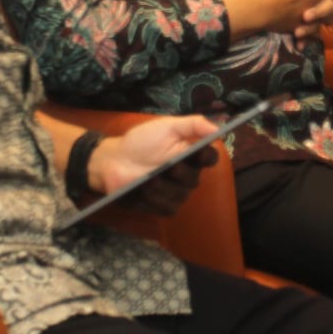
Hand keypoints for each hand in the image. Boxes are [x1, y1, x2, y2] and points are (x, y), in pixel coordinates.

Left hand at [92, 115, 220, 215]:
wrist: (114, 160)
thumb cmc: (141, 141)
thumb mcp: (167, 126)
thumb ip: (193, 125)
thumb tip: (218, 129)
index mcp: (191, 154)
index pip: (210, 158)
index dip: (208, 158)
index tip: (199, 155)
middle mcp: (187, 174)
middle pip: (195, 180)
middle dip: (181, 174)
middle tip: (168, 167)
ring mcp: (175, 192)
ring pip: (180, 196)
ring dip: (163, 188)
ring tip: (147, 181)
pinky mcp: (162, 206)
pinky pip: (168, 209)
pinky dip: (156, 201)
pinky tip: (143, 192)